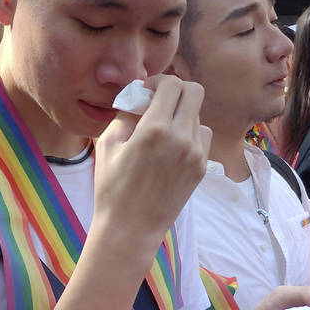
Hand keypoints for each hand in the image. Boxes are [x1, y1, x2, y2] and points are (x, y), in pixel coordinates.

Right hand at [93, 75, 210, 245]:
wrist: (130, 227)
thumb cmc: (112, 186)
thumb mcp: (108, 143)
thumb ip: (126, 113)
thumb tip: (140, 95)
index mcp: (155, 129)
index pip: (173, 84)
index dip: (158, 81)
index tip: (145, 92)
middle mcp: (181, 138)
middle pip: (195, 92)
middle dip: (176, 91)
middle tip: (157, 103)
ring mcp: (196, 154)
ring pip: (198, 115)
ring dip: (181, 113)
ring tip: (161, 130)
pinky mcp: (201, 168)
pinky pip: (202, 136)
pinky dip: (188, 133)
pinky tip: (170, 147)